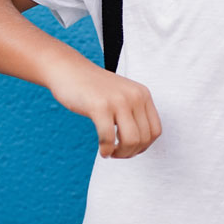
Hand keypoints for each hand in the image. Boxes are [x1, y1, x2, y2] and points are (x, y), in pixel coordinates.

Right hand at [44, 58, 162, 157]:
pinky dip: (106, 150)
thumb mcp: (122, 95)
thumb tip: (140, 145)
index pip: (155, 130)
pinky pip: (109, 138)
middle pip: (144, 138)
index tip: (130, 149)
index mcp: (142, 94)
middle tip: (117, 153)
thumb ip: (134, 113)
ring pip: (131, 141)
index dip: (144, 146)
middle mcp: (134, 96)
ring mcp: (118, 100)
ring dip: (121, 154)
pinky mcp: (100, 106)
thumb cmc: (93, 88)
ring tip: (110, 152)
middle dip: (130, 153)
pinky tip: (102, 150)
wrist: (68, 69)